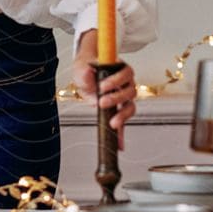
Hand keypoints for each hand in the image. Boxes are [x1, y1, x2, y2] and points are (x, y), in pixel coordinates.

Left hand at [72, 31, 137, 148]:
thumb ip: (84, 72)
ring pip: (130, 106)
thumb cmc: (87, 68)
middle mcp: (125, 83)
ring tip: (111, 122)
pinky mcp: (119, 110)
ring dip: (122, 115)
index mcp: (119, 69)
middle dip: (116, 98)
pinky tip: (119, 144)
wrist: (86, 74)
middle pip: (130, 91)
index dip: (116, 81)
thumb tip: (88, 73)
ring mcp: (123, 97)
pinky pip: (123, 121)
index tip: (102, 86)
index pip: (126, 73)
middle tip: (102, 102)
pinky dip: (122, 133)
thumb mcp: (81, 67)